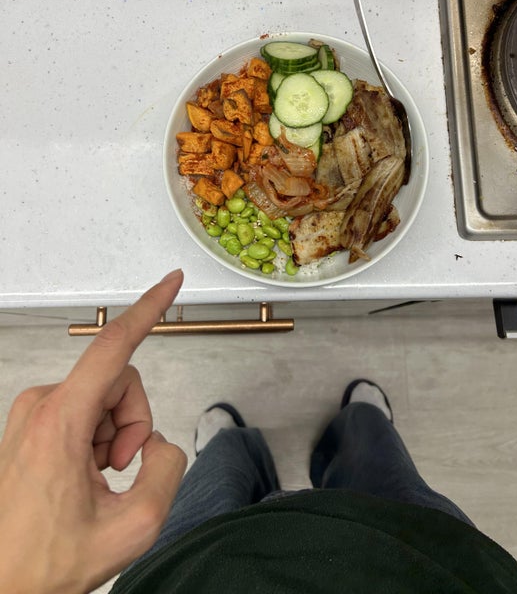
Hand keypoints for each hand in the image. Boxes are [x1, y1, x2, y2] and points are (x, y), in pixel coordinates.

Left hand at [0, 269, 187, 593]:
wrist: (1, 586)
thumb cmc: (44, 562)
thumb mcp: (134, 526)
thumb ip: (167, 469)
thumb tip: (158, 442)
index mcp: (60, 421)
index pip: (113, 346)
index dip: (150, 309)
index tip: (170, 283)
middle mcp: (40, 406)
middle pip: (118, 381)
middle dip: (132, 423)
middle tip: (120, 469)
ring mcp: (32, 414)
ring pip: (103, 397)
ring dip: (113, 436)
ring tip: (97, 479)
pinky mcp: (32, 423)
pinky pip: (84, 411)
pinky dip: (96, 440)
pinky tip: (82, 476)